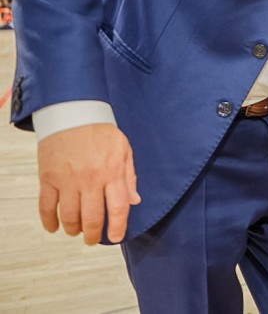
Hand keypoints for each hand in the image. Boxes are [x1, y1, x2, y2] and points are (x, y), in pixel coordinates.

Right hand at [37, 123, 140, 244]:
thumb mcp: (124, 150)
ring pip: (69, 216)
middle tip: (93, 239)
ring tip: (76, 232)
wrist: (73, 114)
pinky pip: (46, 206)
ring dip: (73, 229)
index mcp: (112, 172)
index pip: (118, 208)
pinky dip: (49, 221)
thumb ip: (129, 177)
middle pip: (92, 217)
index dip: (117, 227)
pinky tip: (54, 227)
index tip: (116, 237)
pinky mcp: (48, 178)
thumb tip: (135, 201)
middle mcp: (90, 179)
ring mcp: (67, 180)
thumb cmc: (101, 132)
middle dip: (93, 234)